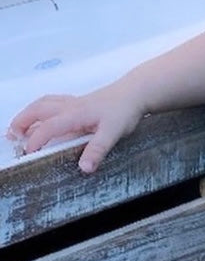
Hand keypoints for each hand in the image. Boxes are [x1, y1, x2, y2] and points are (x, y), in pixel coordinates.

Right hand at [7, 86, 144, 172]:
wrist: (136, 93)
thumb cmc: (124, 111)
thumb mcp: (114, 133)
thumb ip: (98, 149)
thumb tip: (84, 168)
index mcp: (75, 114)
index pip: (48, 127)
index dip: (35, 140)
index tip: (28, 153)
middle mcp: (70, 106)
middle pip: (37, 110)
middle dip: (21, 122)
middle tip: (11, 136)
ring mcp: (74, 102)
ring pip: (43, 104)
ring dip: (28, 114)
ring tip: (19, 127)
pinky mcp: (79, 102)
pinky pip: (53, 102)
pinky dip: (41, 109)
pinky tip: (42, 117)